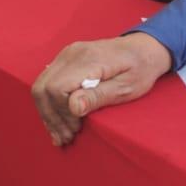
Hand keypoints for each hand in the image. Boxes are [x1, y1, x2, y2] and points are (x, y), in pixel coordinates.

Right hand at [31, 33, 171, 146]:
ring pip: (41, 86)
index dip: (62, 113)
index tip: (77, 128)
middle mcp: (72, 53)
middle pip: (43, 88)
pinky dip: (50, 104)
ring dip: (48, 114)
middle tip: (67, 137)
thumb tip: (73, 107)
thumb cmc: (140, 69)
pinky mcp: (66, 59)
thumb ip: (98, 96)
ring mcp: (66, 54)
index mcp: (88, 59)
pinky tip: (59, 122)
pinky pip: (48, 81)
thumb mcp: (127, 87)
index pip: (56, 88)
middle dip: (51, 117)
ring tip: (62, 134)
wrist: (144, 48)